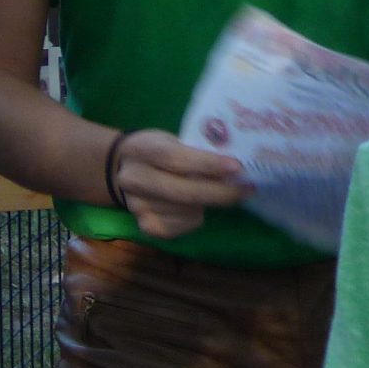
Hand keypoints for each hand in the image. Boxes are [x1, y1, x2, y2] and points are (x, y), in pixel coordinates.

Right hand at [110, 130, 248, 241]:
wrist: (121, 168)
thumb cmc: (156, 151)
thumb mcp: (170, 141)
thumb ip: (194, 153)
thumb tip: (234, 170)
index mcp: (140, 149)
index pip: (176, 159)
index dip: (208, 165)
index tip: (238, 168)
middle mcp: (134, 179)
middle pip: (183, 192)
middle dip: (221, 193)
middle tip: (247, 189)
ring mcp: (137, 205)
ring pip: (188, 211)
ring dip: (208, 204)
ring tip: (210, 193)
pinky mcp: (145, 226)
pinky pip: (183, 226)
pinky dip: (195, 218)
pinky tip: (192, 208)